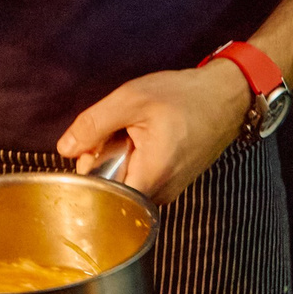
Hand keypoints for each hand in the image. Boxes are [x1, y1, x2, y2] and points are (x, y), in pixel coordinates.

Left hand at [56, 63, 246, 204]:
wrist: (227, 95)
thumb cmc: (185, 96)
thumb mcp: (131, 100)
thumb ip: (93, 125)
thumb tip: (65, 149)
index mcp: (152, 175)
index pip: (105, 198)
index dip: (89, 177)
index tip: (89, 153)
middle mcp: (163, 192)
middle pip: (113, 190)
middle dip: (102, 163)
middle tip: (112, 134)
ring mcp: (169, 189)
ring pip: (126, 183)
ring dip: (118, 160)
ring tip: (131, 133)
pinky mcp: (172, 182)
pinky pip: (141, 178)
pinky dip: (133, 160)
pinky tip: (143, 138)